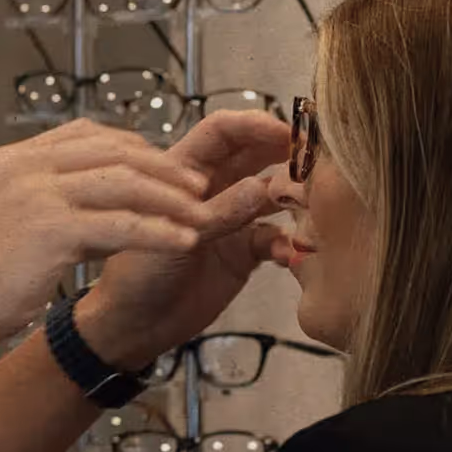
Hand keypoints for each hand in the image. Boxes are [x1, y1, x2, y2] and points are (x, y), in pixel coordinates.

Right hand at [0, 120, 212, 361]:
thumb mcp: (0, 225)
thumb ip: (42, 206)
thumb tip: (90, 212)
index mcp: (7, 161)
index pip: (82, 133)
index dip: (130, 146)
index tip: (161, 164)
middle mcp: (20, 167)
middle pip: (111, 149)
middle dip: (161, 166)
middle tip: (196, 185)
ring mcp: (34, 194)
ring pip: (123, 181)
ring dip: (170, 198)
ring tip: (201, 214)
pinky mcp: (49, 229)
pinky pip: (122, 224)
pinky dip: (159, 232)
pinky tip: (182, 243)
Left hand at [77, 110, 292, 368]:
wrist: (135, 327)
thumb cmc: (136, 274)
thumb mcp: (173, 235)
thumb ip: (218, 212)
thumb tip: (262, 186)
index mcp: (183, 170)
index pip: (222, 132)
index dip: (254, 125)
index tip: (288, 132)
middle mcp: (212, 189)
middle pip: (256, 156)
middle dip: (285, 154)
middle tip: (316, 162)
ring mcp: (230, 220)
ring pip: (271, 195)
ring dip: (292, 197)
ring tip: (312, 204)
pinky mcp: (243, 253)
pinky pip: (273, 238)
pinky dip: (285, 243)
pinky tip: (286, 253)